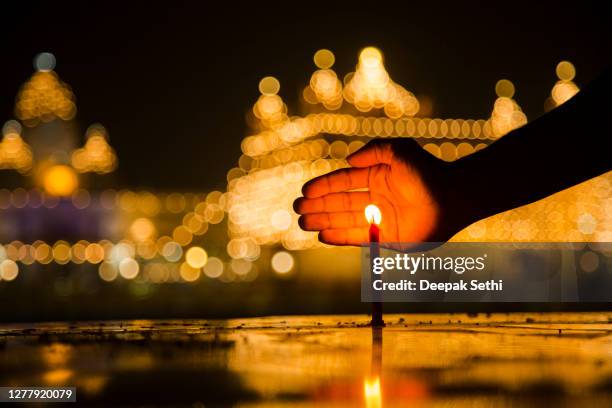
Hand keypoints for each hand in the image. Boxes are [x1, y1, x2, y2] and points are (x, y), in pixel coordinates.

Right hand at [294, 138, 470, 244]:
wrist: (452, 198)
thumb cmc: (427, 171)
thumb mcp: (398, 150)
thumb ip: (372, 151)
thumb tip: (347, 160)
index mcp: (375, 177)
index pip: (342, 182)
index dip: (323, 186)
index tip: (304, 191)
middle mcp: (374, 198)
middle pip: (339, 203)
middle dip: (317, 206)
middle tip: (296, 209)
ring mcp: (379, 219)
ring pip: (344, 221)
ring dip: (323, 221)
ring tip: (302, 222)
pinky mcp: (386, 238)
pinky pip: (358, 238)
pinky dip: (339, 237)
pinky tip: (322, 235)